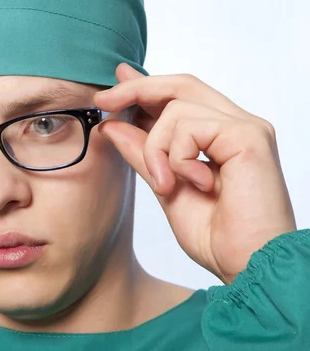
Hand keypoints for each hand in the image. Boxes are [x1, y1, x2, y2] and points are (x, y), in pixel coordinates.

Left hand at [94, 64, 296, 283]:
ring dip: (155, 148)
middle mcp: (235, 125)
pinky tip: (196, 183)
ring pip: (176, 109)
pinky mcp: (248, 136)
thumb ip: (142, 154)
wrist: (247, 266)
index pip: (179, 96)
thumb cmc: (216, 235)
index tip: (111, 87)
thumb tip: (112, 125)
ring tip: (166, 184)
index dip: (143, 87)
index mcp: (219, 135)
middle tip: (103, 102)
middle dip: (135, 89)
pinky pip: (191, 128)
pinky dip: (178, 158)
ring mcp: (245, 128)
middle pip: (179, 85)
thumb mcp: (165, 187)